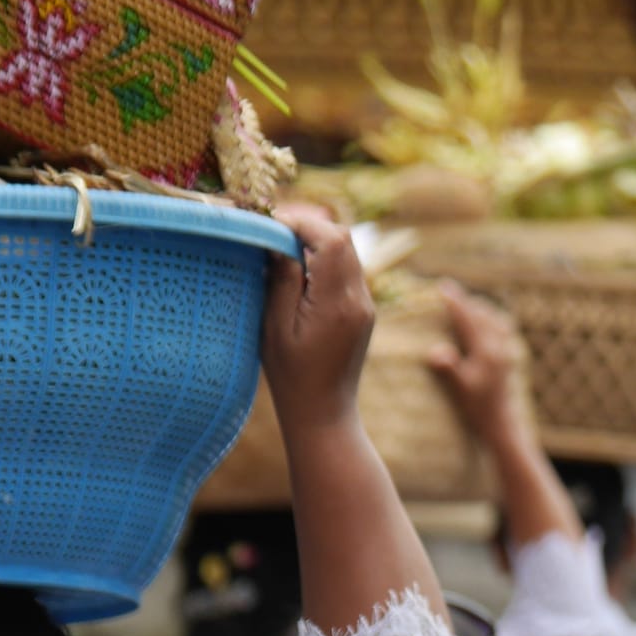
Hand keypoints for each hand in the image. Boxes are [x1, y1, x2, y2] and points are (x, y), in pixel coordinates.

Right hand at [262, 203, 374, 431]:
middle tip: (274, 233)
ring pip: (348, 251)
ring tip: (284, 250)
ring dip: (317, 242)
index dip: (301, 223)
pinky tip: (301, 273)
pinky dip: (325, 260)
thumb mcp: (275, 328)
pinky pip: (348, 270)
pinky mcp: (363, 310)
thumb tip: (279, 240)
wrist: (323, 412)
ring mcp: (365, 304)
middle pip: (343, 237)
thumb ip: (282, 280)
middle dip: (309, 227)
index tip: (270, 224)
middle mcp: (358, 299)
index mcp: (336, 302)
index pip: (330, 239)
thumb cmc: (291, 376)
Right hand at [427, 281, 527, 447]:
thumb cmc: (477, 408)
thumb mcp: (459, 390)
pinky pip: (502, 328)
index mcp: (486, 351)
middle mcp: (499, 346)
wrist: (501, 423)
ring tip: (464, 302)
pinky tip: (485, 319)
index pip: (468, 319)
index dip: (455, 303)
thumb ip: (448, 369)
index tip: (442, 288)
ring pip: (493, 319)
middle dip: (465, 301)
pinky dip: (490, 318)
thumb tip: (435, 351)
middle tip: (448, 291)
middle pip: (482, 314)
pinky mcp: (508, 357)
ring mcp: (506, 350)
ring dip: (477, 308)